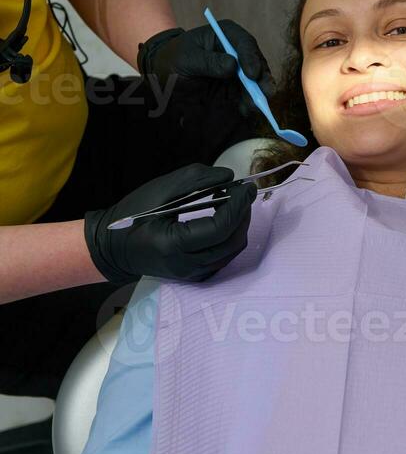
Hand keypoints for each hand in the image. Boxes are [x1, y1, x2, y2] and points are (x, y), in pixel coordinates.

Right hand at [84, 163, 257, 284]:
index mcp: (173, 245)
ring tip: (232, 202)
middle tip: (241, 192)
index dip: (238, 205)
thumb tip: (229, 177)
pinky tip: (223, 219)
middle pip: (232, 242)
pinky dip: (230, 237)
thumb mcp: (160, 189)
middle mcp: (185, 265)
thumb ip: (196, 180)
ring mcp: (191, 275)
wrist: (111, 248)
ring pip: (232, 252)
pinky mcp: (194, 276)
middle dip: (243, 214)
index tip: (245, 186)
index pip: (220, 228)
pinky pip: (223, 257)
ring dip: (239, 225)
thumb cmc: (132, 215)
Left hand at [137, 22, 275, 120]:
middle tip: (265, 93)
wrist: (165, 73)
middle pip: (256, 62)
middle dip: (261, 78)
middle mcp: (236, 50)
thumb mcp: (187, 58)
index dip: (251, 58)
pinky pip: (246, 94)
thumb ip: (208, 62)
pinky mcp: (235, 85)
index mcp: (225, 34)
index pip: (244, 43)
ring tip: (254, 107)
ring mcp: (238, 68)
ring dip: (257, 93)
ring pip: (255, 80)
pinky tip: (245, 110)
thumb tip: (232, 66)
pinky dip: (248, 102)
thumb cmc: (174, 59)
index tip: (252, 74)